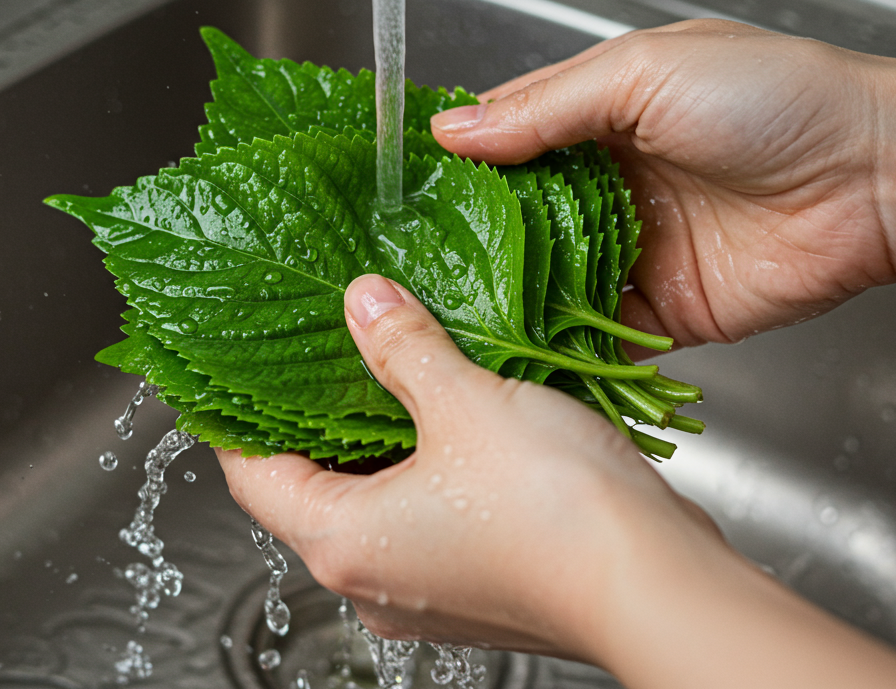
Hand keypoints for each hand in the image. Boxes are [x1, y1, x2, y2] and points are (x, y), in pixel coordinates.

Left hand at [217, 274, 895, 688]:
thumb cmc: (555, 510)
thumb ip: (402, 347)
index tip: (237, 364)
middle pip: (312, 488)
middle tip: (322, 345)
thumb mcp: (465, 404)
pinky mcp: (479, 587)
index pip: (251, 476)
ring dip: (381, 438)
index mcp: (343, 543)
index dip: (237, 416)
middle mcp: (374, 581)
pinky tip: (457, 414)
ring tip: (393, 364)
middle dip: (317, 416)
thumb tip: (362, 302)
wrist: (659, 585)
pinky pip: (428, 518)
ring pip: (376, 503)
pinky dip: (429, 468)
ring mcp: (427, 592)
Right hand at [431, 18, 895, 339]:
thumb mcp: (643, 73)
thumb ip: (546, 107)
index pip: (505, 141)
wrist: (873, 178)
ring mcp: (632, 253)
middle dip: (466, 243)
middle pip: (516, 221)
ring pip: (545, 282)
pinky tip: (504, 354)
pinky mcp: (661, 313)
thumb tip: (455, 131)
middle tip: (400, 267)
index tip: (395, 193)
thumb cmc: (774, 99)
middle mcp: (608, 187)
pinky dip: (554, 345)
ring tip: (435, 316)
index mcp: (600, 117)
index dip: (454, 166)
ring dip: (501, 298)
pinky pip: (593, 334)